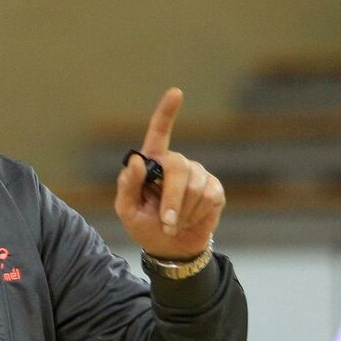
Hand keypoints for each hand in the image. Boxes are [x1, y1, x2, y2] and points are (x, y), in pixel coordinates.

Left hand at [114, 87, 224, 259]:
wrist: (171, 248)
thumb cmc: (144, 226)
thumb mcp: (127, 210)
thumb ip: (127, 185)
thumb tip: (136, 161)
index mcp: (152, 163)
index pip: (159, 132)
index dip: (167, 112)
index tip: (176, 93)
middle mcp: (176, 163)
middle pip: (178, 168)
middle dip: (172, 199)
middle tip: (166, 223)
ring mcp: (197, 174)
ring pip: (194, 186)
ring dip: (182, 212)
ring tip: (175, 223)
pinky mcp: (214, 188)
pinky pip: (208, 197)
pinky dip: (196, 215)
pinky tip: (191, 220)